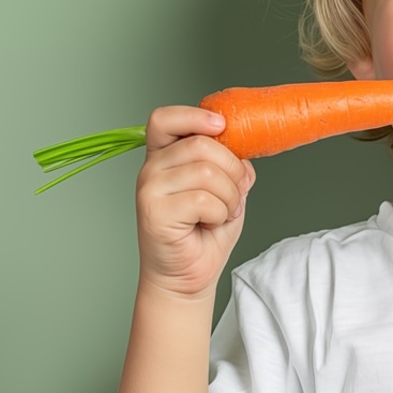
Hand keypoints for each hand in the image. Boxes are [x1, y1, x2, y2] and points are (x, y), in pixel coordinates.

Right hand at [133, 105, 255, 298]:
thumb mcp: (227, 189)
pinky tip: (210, 224)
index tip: (221, 125)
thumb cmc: (205, 233)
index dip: (195, 116)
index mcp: (165, 156)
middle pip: (201, 144)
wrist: (188, 276)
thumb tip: (243, 153)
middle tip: (235, 193)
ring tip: (222, 212)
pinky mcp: (154, 212)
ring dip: (229, 196)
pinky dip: (219, 213)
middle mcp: (152, 168)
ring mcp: (149, 189)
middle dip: (232, 169)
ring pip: (207, 172)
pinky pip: (203, 199)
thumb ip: (232, 165)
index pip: (165, 119)